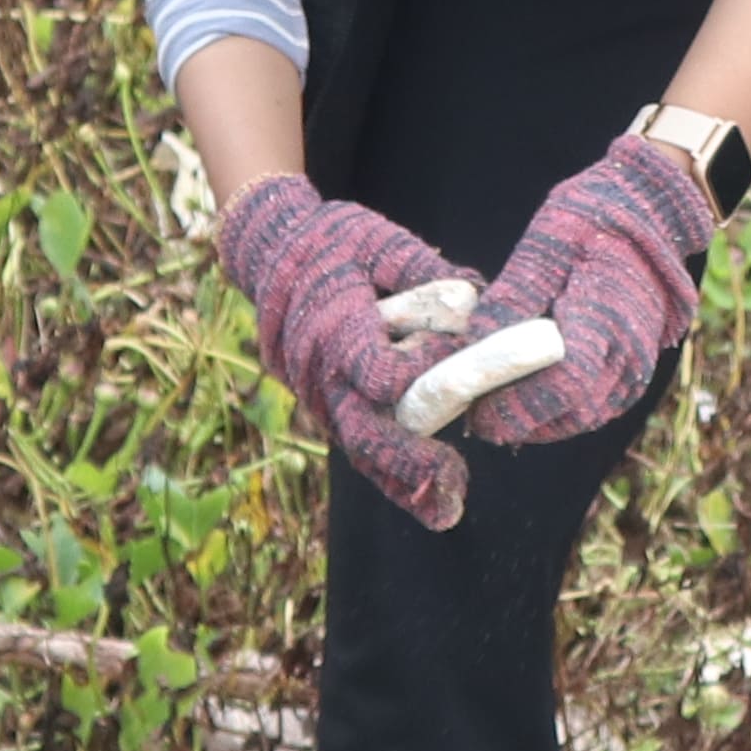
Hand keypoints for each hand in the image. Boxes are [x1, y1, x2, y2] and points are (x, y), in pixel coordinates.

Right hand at [215, 176, 476, 529]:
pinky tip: (422, 497)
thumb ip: (424, 271)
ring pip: (359, 448)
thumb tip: (479, 297)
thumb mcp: (378, 240)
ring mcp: (317, 395)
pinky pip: (354, 444)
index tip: (460, 366)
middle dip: (410, 461)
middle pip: (365, 428)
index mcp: (333, 326)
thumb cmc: (333, 243)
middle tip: (453, 484)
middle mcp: (320, 371)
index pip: (378, 370)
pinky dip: (386, 472)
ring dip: (400, 481)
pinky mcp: (324, 405)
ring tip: (445, 509)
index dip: (421, 376)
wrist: (270, 254)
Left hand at [454, 136, 719, 448]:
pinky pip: (601, 405)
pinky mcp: (639, 364)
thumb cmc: (596, 215)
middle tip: (476, 413)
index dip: (516, 408)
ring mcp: (640, 362)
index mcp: (608, 318)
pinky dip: (566, 412)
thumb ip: (512, 297)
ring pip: (587, 416)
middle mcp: (630, 350)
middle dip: (521, 423)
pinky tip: (534, 399)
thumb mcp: (546, 242)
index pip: (562, 385)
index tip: (475, 411)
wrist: (653, 206)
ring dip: (542, 423)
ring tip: (498, 408)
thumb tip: (471, 346)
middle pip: (573, 413)